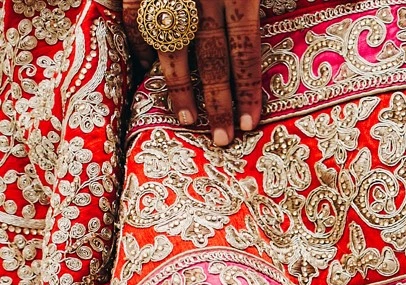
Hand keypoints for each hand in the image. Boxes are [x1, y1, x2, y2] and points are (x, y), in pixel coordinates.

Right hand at [121, 0, 262, 145]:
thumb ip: (251, 5)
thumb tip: (256, 39)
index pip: (245, 50)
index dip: (247, 90)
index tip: (248, 124)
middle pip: (212, 58)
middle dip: (217, 102)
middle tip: (221, 138)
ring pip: (171, 46)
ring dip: (179, 87)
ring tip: (187, 119)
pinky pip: (136, 19)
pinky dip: (140, 47)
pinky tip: (146, 68)